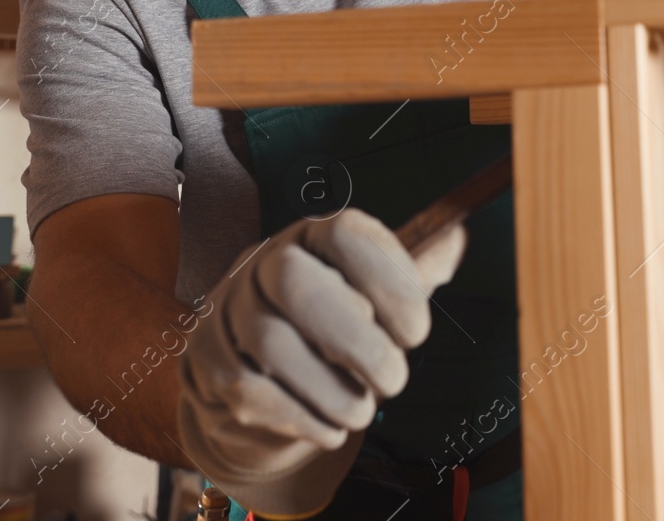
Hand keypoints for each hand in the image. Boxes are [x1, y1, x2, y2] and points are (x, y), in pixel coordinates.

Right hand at [178, 208, 467, 515]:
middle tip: (395, 380)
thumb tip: (456, 237)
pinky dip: (299, 418)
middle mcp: (265, 262)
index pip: (345, 234)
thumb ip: (416, 272)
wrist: (259, 372)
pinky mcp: (208, 361)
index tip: (418, 330)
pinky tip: (329, 429)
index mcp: (314, 237)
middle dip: (354, 340)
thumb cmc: (332, 327)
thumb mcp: (375, 296)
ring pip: (271, 343)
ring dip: (329, 390)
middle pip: (294, 282)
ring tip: (361, 413)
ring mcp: (229, 310)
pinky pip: (248, 391)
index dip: (389, 279)